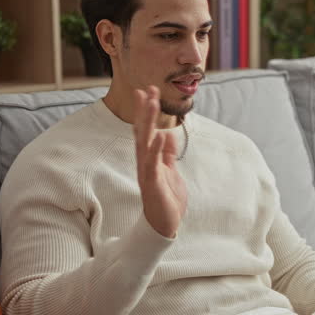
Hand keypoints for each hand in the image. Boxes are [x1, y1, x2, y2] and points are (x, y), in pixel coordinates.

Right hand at [133, 86, 187, 237]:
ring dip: (148, 123)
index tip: (148, 91)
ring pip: (145, 143)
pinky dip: (157, 150)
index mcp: (150, 158)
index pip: (146, 130)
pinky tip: (161, 135)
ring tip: (152, 103)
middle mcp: (145, 162)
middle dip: (145, 110)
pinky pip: (153, 164)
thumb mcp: (171, 172)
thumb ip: (168, 155)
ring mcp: (147, 172)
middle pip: (143, 131)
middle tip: (148, 89)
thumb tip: (168, 135)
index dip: (146, 111)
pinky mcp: (152, 183)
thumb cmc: (167, 199)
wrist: (165, 225)